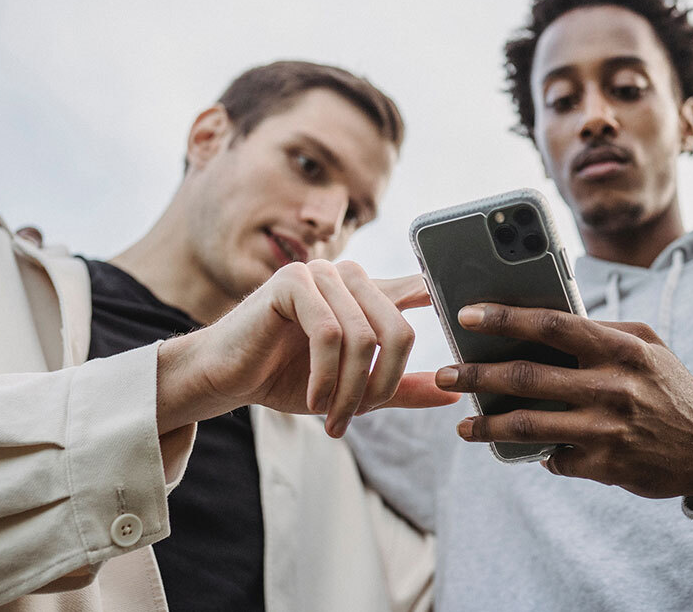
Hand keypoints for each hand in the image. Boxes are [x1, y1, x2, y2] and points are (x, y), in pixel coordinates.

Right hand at [158, 262, 456, 437]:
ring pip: (362, 337)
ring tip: (332, 418)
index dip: (444, 301)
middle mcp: (348, 276)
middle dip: (382, 383)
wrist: (224, 376)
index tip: (469, 322)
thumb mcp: (352, 388)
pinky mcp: (291, 283)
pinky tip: (313, 400)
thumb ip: (399, 388)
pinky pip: (329, 333)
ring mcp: (320, 274)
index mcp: (368, 293)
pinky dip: (325, 376)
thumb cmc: (286, 378)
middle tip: (359, 417)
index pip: (418, 290)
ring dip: (349, 389)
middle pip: (397, 328)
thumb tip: (452, 393)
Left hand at [435, 303, 692, 502]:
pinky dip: (533, 452)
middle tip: (445, 373)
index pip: (553, 325)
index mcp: (621, 348)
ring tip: (463, 424)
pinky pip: (552, 457)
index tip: (468, 315)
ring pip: (528, 425)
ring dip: (487, 425)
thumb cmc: (670, 387)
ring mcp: (606, 429)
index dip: (506, 318)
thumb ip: (600, 330)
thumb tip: (542, 320)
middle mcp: (612, 387)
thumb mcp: (647, 345)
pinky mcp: (603, 465)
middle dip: (477, 375)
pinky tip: (518, 448)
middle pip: (527, 376)